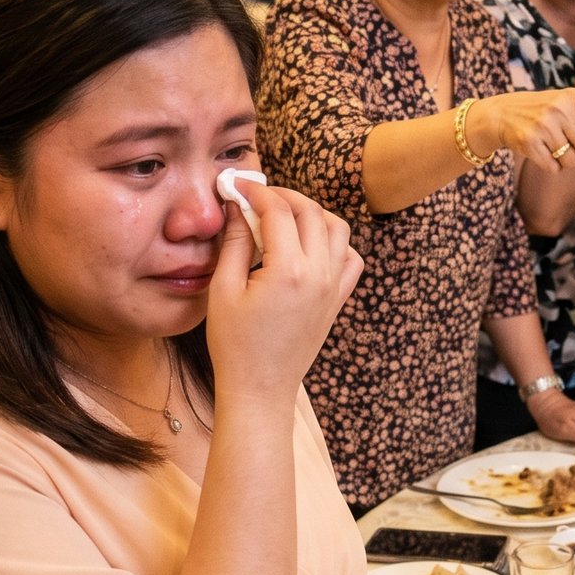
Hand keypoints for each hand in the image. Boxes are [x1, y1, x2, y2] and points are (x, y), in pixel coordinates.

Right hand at [205, 183, 362, 406]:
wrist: (260, 388)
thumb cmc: (235, 344)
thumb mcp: (223, 289)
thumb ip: (234, 242)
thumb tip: (238, 206)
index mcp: (289, 270)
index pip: (279, 212)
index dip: (257, 192)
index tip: (238, 186)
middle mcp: (319, 274)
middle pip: (311, 213)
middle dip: (284, 196)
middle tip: (258, 196)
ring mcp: (333, 287)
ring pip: (338, 229)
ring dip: (313, 213)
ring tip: (285, 215)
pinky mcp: (337, 300)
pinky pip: (350, 259)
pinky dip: (335, 242)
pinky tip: (310, 245)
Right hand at [476, 87, 574, 173]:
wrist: (503, 114)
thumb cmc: (546, 115)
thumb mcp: (571, 117)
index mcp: (574, 99)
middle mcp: (560, 109)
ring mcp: (543, 124)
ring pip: (572, 162)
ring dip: (566, 163)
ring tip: (552, 145)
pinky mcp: (529, 141)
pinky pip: (554, 168)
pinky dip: (551, 166)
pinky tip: (540, 152)